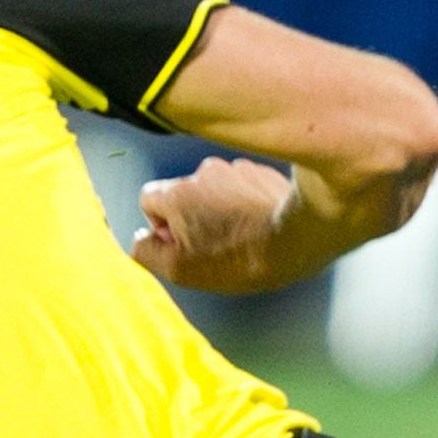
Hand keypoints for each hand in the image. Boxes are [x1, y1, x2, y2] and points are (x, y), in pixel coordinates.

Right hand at [132, 156, 307, 294]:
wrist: (296, 239)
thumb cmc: (239, 257)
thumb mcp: (180, 269)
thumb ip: (147, 253)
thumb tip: (140, 240)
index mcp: (177, 193)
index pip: (149, 200)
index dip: (161, 226)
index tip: (182, 243)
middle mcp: (204, 171)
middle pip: (184, 194)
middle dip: (193, 217)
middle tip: (215, 244)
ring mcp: (237, 168)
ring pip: (216, 190)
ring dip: (221, 209)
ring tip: (243, 235)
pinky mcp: (264, 172)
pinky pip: (243, 186)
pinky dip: (246, 202)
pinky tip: (261, 223)